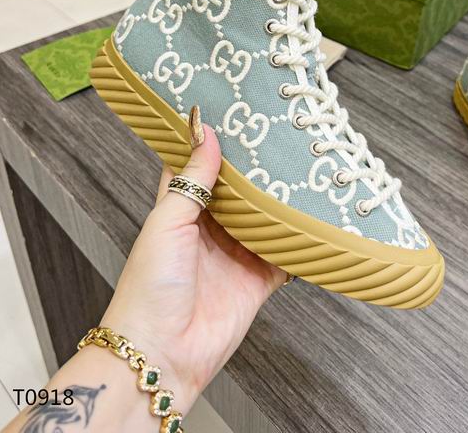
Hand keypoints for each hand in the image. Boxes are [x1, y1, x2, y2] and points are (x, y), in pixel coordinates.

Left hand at [100, 110, 285, 412]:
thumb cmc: (150, 286)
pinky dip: (301, 241)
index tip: (235, 113)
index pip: (198, 166)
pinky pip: (286, 255)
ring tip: (305, 167)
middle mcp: (211, 228)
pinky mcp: (258, 279)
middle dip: (258, 169)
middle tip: (282, 135)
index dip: (213, 142)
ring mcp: (236, 253)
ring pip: (265, 218)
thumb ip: (192, 178)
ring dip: (282, 201)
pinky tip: (318, 220)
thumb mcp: (168, 221)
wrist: (161, 354)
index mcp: (181, 209)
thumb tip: (205, 131)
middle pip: (240, 190)